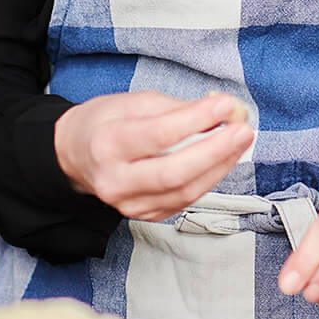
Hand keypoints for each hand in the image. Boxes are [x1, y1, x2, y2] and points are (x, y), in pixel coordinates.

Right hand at [54, 91, 252, 221]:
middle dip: (215, 151)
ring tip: (240, 141)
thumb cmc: (106, 123)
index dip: (196, 120)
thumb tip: (222, 110)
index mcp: (107, 144)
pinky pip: (185, 200)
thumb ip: (177, 107)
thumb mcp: (133, 102)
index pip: (157, 135)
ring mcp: (129, 204)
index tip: (225, 104)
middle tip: (243, 129)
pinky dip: (209, 178)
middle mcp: (115, 180)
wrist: (75, 156)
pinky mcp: (144, 215)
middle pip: (173, 173)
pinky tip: (224, 159)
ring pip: (184, 192)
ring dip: (220, 166)